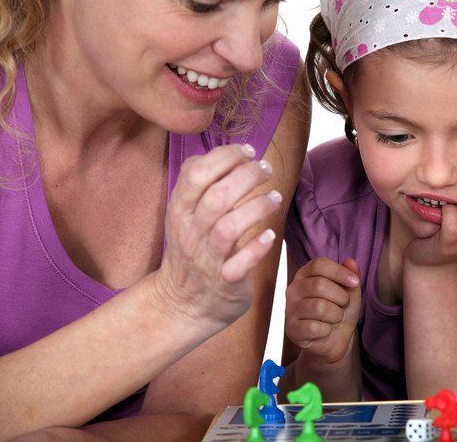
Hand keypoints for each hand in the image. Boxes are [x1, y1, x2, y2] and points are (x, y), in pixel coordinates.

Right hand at [155, 143, 282, 325]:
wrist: (181, 305)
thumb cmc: (192, 250)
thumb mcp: (185, 216)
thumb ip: (202, 185)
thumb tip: (230, 152)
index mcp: (180, 211)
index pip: (195, 175)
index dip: (224, 157)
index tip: (248, 151)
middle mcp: (191, 234)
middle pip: (217, 198)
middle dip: (246, 177)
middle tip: (266, 169)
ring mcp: (206, 260)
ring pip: (229, 228)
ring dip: (256, 208)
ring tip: (275, 198)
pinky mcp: (225, 283)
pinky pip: (240, 264)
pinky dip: (256, 248)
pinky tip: (270, 235)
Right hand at [285, 257, 360, 364]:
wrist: (334, 339)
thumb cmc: (339, 310)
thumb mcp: (350, 292)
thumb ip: (351, 276)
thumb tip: (351, 262)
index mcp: (305, 275)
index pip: (319, 264)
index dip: (339, 271)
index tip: (354, 282)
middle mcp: (293, 289)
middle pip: (319, 285)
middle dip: (340, 297)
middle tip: (343, 304)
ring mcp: (290, 310)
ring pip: (318, 307)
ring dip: (335, 314)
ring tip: (335, 317)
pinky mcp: (292, 330)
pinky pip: (313, 327)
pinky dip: (326, 330)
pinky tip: (325, 330)